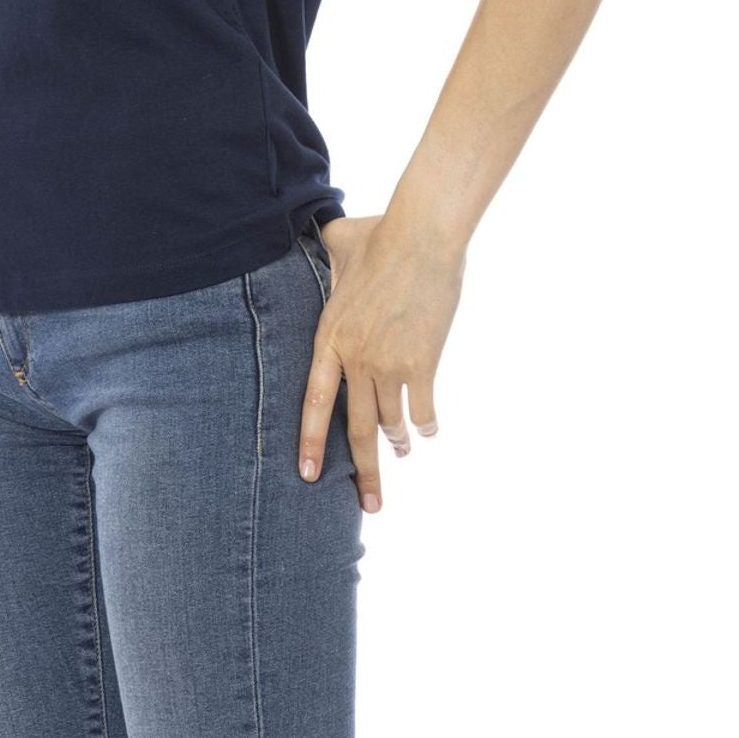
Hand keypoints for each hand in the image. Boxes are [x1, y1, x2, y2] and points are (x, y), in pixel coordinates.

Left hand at [298, 212, 465, 512]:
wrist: (421, 235)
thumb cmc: (380, 233)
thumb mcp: (338, 242)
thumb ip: (327, 251)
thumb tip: (322, 231)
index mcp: (330, 335)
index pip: (313, 401)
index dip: (311, 441)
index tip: (307, 475)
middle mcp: (356, 357)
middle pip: (355, 428)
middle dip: (363, 471)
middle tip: (370, 505)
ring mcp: (389, 363)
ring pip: (390, 421)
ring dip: (398, 441)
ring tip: (403, 449)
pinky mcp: (422, 363)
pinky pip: (424, 410)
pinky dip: (427, 424)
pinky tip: (430, 430)